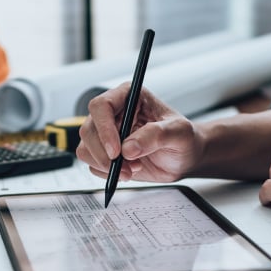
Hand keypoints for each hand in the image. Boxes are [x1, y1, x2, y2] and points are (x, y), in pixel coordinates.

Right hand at [76, 82, 203, 181]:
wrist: (184, 158)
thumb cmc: (184, 139)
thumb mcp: (179, 133)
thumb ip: (156, 136)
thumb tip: (128, 148)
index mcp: (129, 97)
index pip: (102, 106)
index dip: (105, 129)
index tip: (116, 151)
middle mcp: (113, 113)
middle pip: (89, 130)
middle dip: (105, 155)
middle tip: (127, 168)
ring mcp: (106, 134)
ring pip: (86, 148)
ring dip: (106, 166)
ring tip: (133, 169)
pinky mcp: (105, 153)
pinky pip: (92, 164)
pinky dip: (107, 173)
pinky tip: (129, 171)